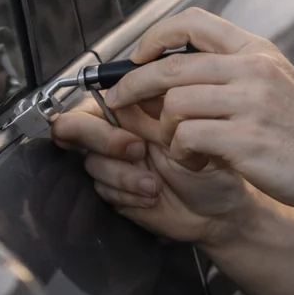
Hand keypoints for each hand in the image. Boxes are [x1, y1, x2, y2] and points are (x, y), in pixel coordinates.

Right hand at [51, 95, 253, 245]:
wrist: (219, 207)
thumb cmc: (211, 161)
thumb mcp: (189, 125)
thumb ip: (156, 106)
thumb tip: (128, 87)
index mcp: (132, 108)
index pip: (94, 95)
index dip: (103, 104)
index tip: (123, 113)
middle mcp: (116, 132)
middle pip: (74, 128)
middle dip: (105, 140)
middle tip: (138, 151)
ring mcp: (112, 163)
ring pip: (91, 162)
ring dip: (122, 174)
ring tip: (154, 185)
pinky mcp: (113, 191)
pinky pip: (101, 189)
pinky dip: (126, 193)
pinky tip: (151, 196)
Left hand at [103, 8, 293, 211]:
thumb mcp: (278, 82)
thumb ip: (237, 72)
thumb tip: (183, 72)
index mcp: (255, 51)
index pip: (192, 22)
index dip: (154, 38)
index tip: (138, 58)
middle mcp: (251, 70)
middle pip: (170, 66)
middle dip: (132, 85)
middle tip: (118, 102)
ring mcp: (249, 104)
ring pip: (173, 104)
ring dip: (163, 130)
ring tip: (178, 147)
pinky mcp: (246, 141)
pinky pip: (187, 138)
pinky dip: (180, 154)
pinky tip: (196, 164)